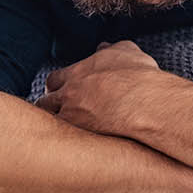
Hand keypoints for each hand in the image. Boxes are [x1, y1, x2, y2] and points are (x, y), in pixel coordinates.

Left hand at [36, 41, 169, 137]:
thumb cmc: (140, 76)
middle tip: (58, 113)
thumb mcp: (126, 51)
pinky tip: (70, 145)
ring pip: (50, 119)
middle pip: (46, 100)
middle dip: (49, 106)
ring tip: (61, 132)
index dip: (57, 88)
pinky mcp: (79, 130)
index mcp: (78, 72)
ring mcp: (72, 111)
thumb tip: (104, 46)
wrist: (147, 101)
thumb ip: (111, 48)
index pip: (55, 80)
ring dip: (54, 124)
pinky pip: (62, 137)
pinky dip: (64, 140)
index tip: (61, 94)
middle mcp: (70, 91)